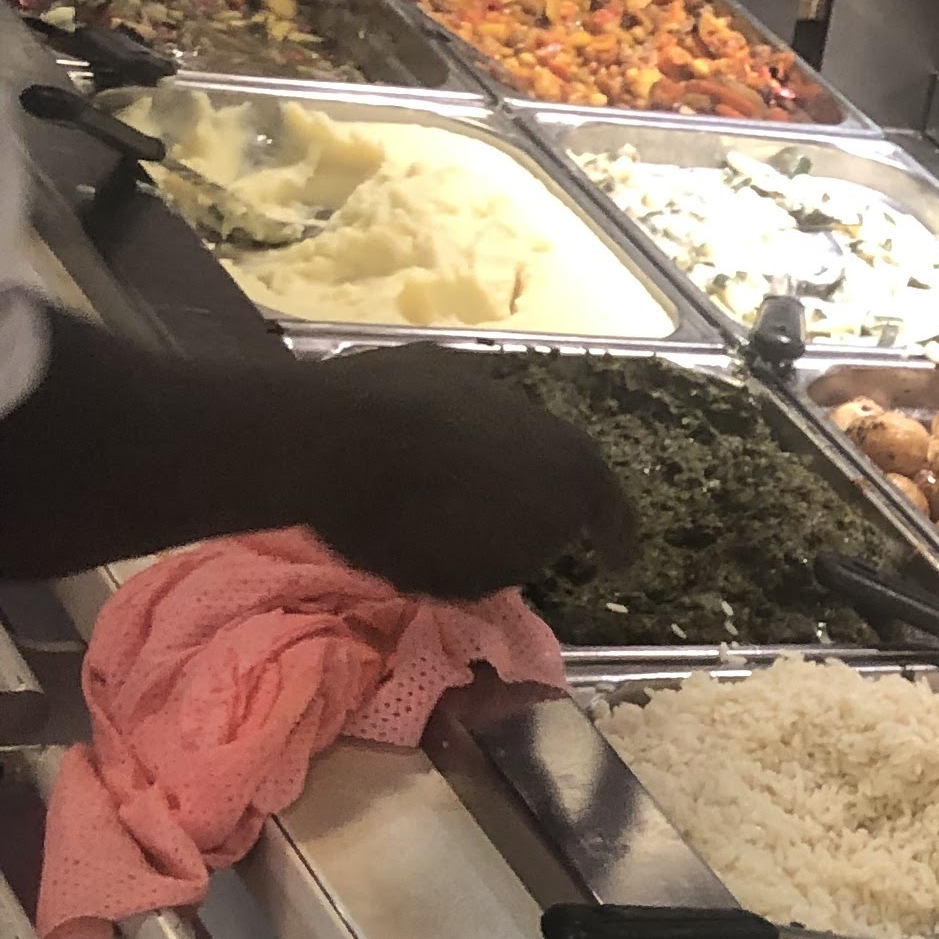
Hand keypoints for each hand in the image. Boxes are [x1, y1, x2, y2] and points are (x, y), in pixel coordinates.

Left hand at [291, 344, 636, 602]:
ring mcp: (486, 381)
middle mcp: (542, 417)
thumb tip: (515, 548)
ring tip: (456, 488)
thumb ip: (510, 563)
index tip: (612, 561)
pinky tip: (412, 453)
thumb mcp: (468, 579)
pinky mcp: (432, 359)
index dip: (614, 543)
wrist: (324, 437)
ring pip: (505, 430)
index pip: (613, 514)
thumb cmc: (409, 525)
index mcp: (570, 474)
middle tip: (521, 524)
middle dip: (544, 494)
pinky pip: (453, 408)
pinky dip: (444, 432)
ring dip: (491, 459)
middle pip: (556, 463)